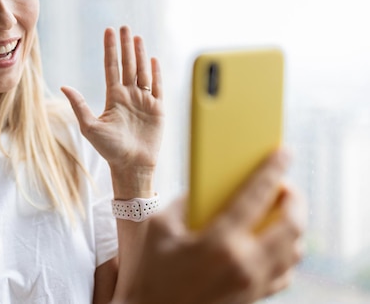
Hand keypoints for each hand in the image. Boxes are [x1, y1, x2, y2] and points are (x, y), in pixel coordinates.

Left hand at [61, 26, 163, 197]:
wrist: (132, 166)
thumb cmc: (110, 150)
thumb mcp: (90, 127)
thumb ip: (79, 105)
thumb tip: (64, 86)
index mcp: (114, 98)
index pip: (112, 67)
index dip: (111, 49)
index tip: (109, 31)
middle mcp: (129, 96)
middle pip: (128, 65)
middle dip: (126, 46)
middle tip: (124, 27)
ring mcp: (144, 101)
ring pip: (142, 72)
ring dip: (140, 55)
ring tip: (137, 37)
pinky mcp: (158, 109)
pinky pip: (158, 87)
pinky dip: (156, 73)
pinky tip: (153, 59)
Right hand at [118, 150, 305, 303]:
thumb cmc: (148, 272)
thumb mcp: (158, 228)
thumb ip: (185, 202)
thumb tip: (206, 187)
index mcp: (218, 243)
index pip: (256, 197)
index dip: (273, 170)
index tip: (283, 153)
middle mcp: (244, 265)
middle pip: (292, 225)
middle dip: (294, 199)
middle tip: (284, 186)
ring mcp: (252, 285)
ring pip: (294, 250)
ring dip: (293, 226)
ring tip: (280, 211)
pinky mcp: (252, 298)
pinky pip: (285, 273)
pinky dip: (285, 253)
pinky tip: (271, 243)